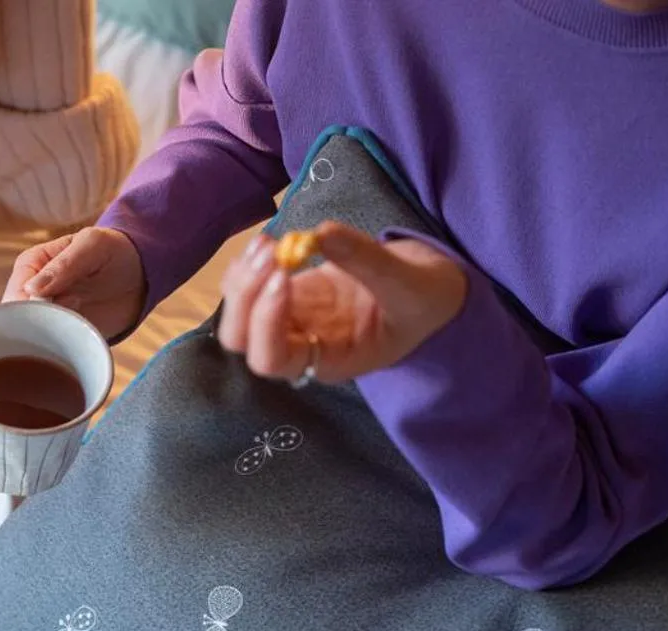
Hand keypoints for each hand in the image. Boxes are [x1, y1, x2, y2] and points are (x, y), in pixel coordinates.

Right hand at [4, 227, 145, 338]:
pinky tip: (81, 335)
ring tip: (81, 320)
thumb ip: (64, 265)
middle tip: (71, 317)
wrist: (139, 275)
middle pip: (17, 322)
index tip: (57, 306)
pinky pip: (53, 350)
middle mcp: (31, 293)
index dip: (30, 307)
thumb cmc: (113, 251)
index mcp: (30, 266)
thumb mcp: (93, 246)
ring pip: (32, 339)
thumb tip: (30, 289)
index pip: (15, 294)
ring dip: (54, 338)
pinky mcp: (62, 334)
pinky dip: (64, 349)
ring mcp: (46, 316)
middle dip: (39, 327)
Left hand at [217, 221, 467, 382]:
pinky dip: (248, 265)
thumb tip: (321, 231)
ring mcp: (291, 320)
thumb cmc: (426, 300)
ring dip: (242, 278)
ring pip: (237, 314)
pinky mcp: (288, 295)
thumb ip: (367, 260)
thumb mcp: (409, 282)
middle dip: (245, 296)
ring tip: (270, 241)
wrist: (429, 288)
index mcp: (328, 362)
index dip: (265, 322)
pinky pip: (249, 289)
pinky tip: (268, 241)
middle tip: (271, 252)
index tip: (284, 276)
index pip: (272, 360)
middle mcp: (301, 348)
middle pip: (241, 340)